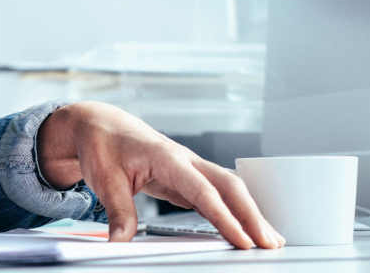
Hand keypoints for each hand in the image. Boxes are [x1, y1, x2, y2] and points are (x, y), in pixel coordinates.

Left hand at [36, 101, 284, 248]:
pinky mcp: (186, 178)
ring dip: (249, 213)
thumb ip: (118, 211)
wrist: (99, 124)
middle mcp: (184, 160)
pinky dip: (233, 211)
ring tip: (270, 241)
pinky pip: (216, 194)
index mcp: (166, 157)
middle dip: (252, 215)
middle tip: (270, 243)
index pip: (203, 191)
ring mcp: (188, 168)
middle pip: (229, 185)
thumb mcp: (104, 178)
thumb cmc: (103, 145)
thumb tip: (121, 242)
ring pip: (228, 189)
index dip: (225, 217)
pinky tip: (243, 229)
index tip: (243, 240)